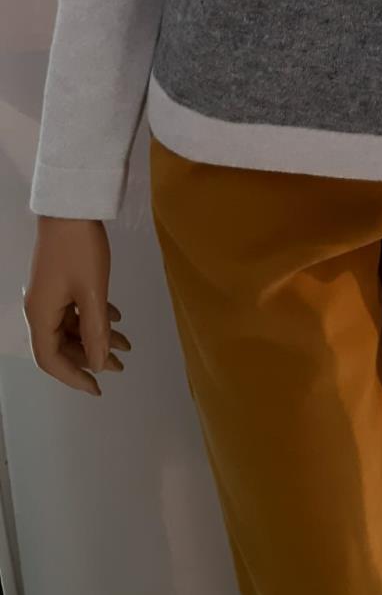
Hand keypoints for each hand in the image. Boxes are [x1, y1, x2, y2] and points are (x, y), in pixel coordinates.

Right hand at [23, 216, 131, 394]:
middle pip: (61, 346)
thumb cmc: (81, 250)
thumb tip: (97, 365)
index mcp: (40, 315)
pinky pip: (75, 309)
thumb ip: (96, 332)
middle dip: (91, 358)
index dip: (74, 377)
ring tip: (127, 344)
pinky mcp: (60, 281)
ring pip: (71, 327)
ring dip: (96, 337)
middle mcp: (40, 309)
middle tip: (121, 366)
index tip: (98, 388)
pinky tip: (117, 317)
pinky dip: (94, 317)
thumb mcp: (93, 293)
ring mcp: (50, 294)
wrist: (71, 206)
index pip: (51, 360)